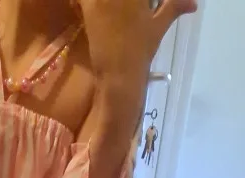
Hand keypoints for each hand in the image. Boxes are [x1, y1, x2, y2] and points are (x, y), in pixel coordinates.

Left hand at [79, 0, 197, 83]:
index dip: (142, 1)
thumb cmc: (141, 51)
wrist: (120, 74)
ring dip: (107, 3)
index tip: (143, 6)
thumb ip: (174, 7)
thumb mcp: (158, 26)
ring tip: (109, 11)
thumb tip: (194, 4)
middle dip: (124, 2)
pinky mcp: (89, 5)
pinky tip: (83, 6)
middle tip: (126, 12)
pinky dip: (81, 1)